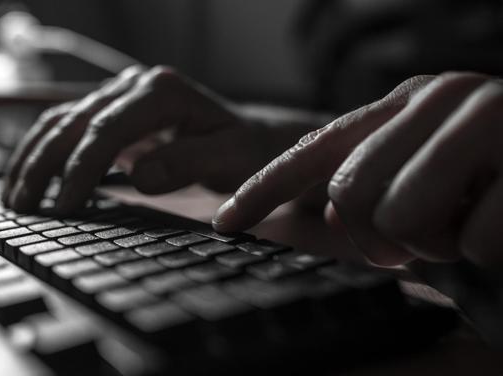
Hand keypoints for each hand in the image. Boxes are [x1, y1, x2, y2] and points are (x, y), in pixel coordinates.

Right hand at [3, 65, 312, 213]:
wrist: (249, 136)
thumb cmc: (243, 149)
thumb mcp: (229, 158)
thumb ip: (188, 163)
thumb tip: (139, 176)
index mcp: (162, 92)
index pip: (108, 129)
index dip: (81, 168)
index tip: (65, 206)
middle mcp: (134, 86)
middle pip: (75, 121)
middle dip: (44, 165)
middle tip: (23, 207)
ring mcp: (120, 96)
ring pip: (62, 120)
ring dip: (33, 157)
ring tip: (12, 197)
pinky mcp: (112, 111)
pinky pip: (67, 126)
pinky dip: (43, 151)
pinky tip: (27, 177)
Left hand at [214, 72, 502, 267]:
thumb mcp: (434, 190)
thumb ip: (378, 192)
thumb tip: (317, 218)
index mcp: (407, 107)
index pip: (314, 152)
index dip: (264, 190)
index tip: (225, 222)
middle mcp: (440, 98)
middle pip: (349, 196)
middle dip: (384, 240)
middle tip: (429, 239)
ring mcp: (488, 117)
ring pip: (400, 218)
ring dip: (441, 246)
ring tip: (474, 226)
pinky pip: (475, 241)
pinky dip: (494, 255)